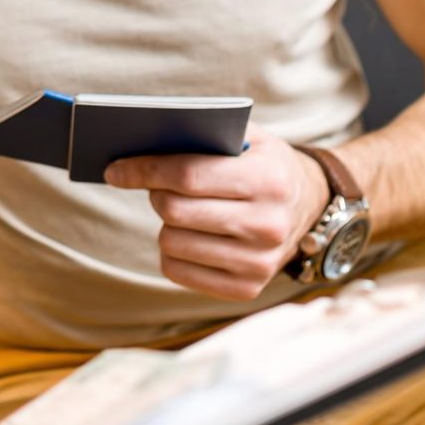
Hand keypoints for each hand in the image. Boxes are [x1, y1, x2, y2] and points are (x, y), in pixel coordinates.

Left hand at [106, 135, 330, 300]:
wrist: (310, 205)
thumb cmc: (264, 164)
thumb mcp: (249, 138)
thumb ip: (205, 136)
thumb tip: (140, 143)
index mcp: (269, 181)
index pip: (188, 176)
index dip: (143, 170)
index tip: (115, 169)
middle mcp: (268, 225)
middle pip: (175, 211)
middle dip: (154, 193)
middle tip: (156, 185)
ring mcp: (259, 263)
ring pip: (171, 242)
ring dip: (165, 223)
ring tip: (180, 209)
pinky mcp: (246, 289)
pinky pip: (177, 271)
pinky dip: (172, 251)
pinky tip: (188, 235)